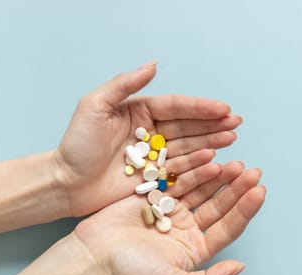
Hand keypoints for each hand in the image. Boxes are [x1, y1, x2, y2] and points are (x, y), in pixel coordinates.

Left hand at [55, 62, 241, 215]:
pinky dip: (197, 166)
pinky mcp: (153, 177)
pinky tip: (215, 161)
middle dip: (212, 124)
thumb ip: (124, 85)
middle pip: (186, 126)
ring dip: (210, 142)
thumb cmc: (77, 144)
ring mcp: (153, 156)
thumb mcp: (95, 105)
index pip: (175, 107)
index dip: (199, 107)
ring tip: (231, 139)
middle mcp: (150, 132)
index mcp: (139, 112)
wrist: (66, 182)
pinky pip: (179, 170)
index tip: (223, 108)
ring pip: (187, 147)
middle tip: (235, 123)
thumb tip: (153, 65)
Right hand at [70, 162, 264, 274]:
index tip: (260, 192)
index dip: (245, 210)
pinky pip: (180, 179)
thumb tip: (239, 267)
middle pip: (219, 205)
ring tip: (233, 163)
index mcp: (197, 248)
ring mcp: (174, 209)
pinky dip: (193, 169)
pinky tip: (207, 159)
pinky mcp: (157, 194)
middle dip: (236, 189)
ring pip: (202, 189)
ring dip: (218, 177)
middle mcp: (188, 228)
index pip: (228, 227)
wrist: (96, 253)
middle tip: (252, 172)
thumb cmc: (132, 271)